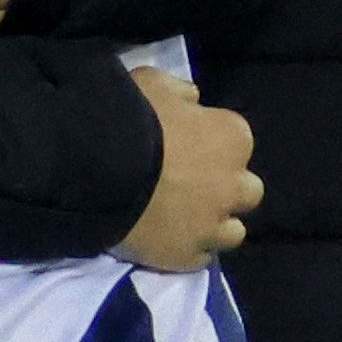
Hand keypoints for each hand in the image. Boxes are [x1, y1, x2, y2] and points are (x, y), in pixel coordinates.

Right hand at [123, 64, 260, 270]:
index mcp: (232, 137)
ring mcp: (212, 226)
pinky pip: (200, 258)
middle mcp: (235, 185)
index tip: (185, 146)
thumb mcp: (151, 83)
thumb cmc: (127, 118)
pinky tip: (166, 239)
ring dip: (213, 225)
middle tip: (190, 185)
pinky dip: (188, 249)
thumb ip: (179, 92)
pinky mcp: (188, 257)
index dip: (211, 144)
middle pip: (247, 191)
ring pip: (233, 232)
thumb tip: (193, 101)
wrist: (95, 169)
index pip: (236, 141)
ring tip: (182, 220)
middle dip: (225, 188)